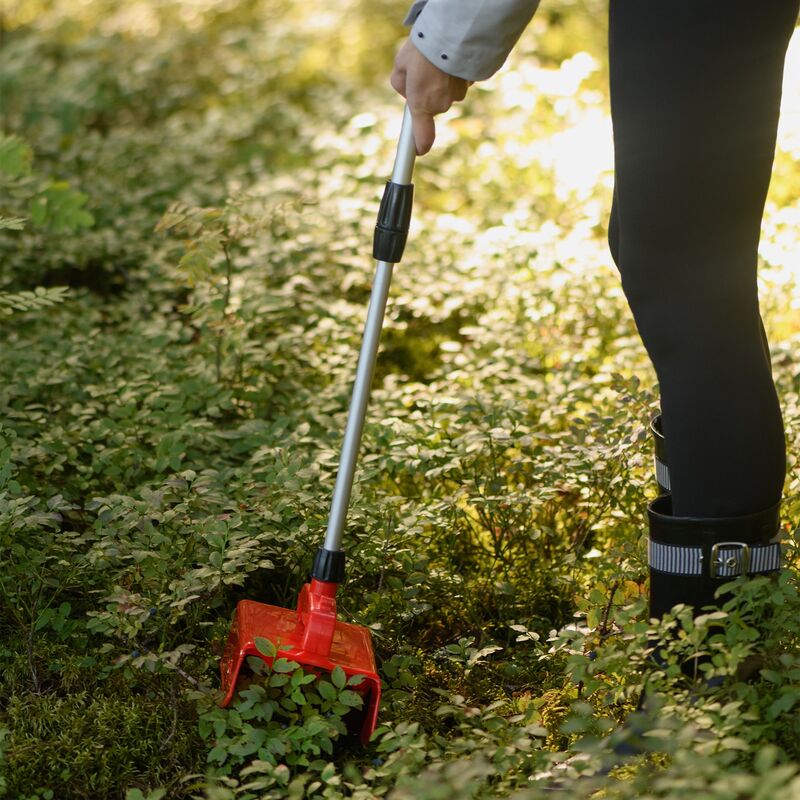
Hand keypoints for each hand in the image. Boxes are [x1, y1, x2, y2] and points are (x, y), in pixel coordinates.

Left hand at [390, 38, 471, 154]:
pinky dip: (454, 73)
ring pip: (446, 92)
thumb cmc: (423, 48)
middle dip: (425, 91)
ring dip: (441, 80)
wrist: (452, 31)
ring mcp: (458, 94)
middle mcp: (441, 104)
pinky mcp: (470, 82)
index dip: (420, 145)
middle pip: (431, 104)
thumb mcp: (401, 64)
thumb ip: (400, 82)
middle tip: (421, 70)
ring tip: (437, 60)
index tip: (419, 150)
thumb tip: (406, 88)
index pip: (422, 136)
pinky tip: (450, 59)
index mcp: (421, 104)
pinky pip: (459, 81)